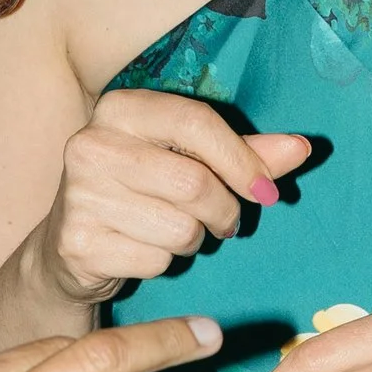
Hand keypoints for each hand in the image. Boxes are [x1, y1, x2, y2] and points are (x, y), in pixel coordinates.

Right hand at [31, 90, 309, 311]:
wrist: (68, 242)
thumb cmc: (141, 190)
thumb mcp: (188, 159)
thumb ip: (244, 152)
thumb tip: (303, 148)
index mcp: (120, 108)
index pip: (196, 122)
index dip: (242, 160)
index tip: (267, 191)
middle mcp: (91, 144)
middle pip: (194, 183)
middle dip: (225, 211)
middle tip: (226, 222)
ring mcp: (79, 195)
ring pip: (180, 228)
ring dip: (195, 240)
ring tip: (177, 232)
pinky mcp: (77, 242)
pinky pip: (155, 261)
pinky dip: (164, 264)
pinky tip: (145, 250)